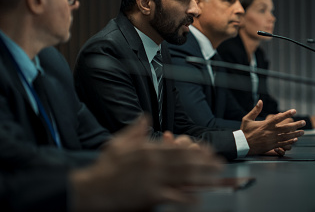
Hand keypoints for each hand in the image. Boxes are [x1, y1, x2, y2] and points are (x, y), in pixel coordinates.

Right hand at [69, 117, 223, 211]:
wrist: (93, 189)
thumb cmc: (105, 168)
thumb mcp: (118, 143)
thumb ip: (134, 130)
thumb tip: (144, 117)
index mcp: (147, 150)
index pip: (177, 148)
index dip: (195, 149)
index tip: (206, 150)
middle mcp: (154, 163)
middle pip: (186, 162)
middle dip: (205, 163)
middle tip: (220, 164)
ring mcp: (154, 179)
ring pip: (185, 176)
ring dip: (204, 176)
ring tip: (218, 177)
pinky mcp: (151, 195)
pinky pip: (175, 195)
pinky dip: (188, 196)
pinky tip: (199, 196)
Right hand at [241, 100, 305, 155]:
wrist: (242, 145)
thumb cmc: (245, 131)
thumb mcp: (247, 119)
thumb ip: (255, 110)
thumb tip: (260, 101)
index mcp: (265, 124)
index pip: (278, 118)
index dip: (287, 114)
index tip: (294, 110)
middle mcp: (270, 132)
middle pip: (286, 128)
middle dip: (296, 125)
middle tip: (303, 122)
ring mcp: (272, 140)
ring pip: (287, 136)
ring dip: (296, 134)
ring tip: (302, 131)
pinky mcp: (272, 146)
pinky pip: (283, 144)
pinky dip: (290, 142)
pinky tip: (295, 140)